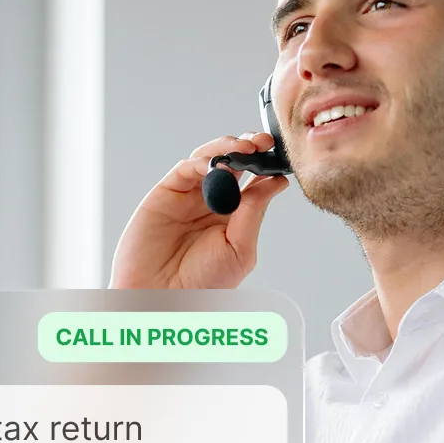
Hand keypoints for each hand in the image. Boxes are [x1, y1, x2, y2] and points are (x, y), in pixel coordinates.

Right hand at [109, 132, 288, 290]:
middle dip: (251, 148)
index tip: (281, 158)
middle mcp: (212, 203)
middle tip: (265, 143)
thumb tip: (274, 183)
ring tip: (246, 147)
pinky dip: (202, 160)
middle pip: (234, 163)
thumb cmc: (200, 286)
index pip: (254, 183)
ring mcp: (189, 197)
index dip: (268, 167)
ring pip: (210, 159)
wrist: (161, 299)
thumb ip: (253, 214)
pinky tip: (217, 164)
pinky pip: (186, 168)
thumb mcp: (239, 251)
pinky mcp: (165, 194)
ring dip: (229, 147)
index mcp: (233, 218)